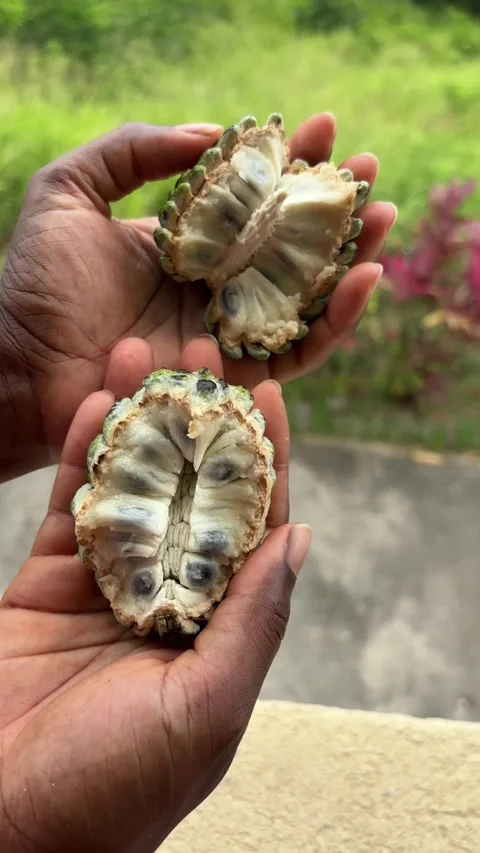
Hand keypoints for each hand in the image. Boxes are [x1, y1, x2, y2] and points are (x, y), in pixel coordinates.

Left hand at [0, 114, 395, 478]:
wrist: (26, 366)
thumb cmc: (39, 283)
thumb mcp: (70, 191)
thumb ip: (133, 150)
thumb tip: (212, 134)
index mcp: (186, 243)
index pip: (252, 198)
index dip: (288, 163)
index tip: (320, 127)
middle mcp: (215, 286)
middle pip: (290, 245)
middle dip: (334, 206)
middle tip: (370, 170)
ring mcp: (228, 332)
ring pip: (307, 296)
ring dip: (352, 256)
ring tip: (384, 215)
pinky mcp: (236, 377)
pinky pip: (300, 351)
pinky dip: (337, 319)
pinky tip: (365, 277)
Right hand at [0, 335, 310, 852]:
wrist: (3, 828)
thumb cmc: (113, 791)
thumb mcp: (205, 711)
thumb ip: (254, 622)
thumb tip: (301, 536)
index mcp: (218, 628)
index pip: (253, 529)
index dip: (265, 460)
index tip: (271, 394)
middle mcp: (168, 599)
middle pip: (190, 493)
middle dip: (199, 425)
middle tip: (202, 352)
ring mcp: (106, 587)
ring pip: (130, 489)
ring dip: (137, 423)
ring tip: (142, 353)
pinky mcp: (46, 583)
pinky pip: (69, 507)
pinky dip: (79, 454)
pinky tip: (93, 402)